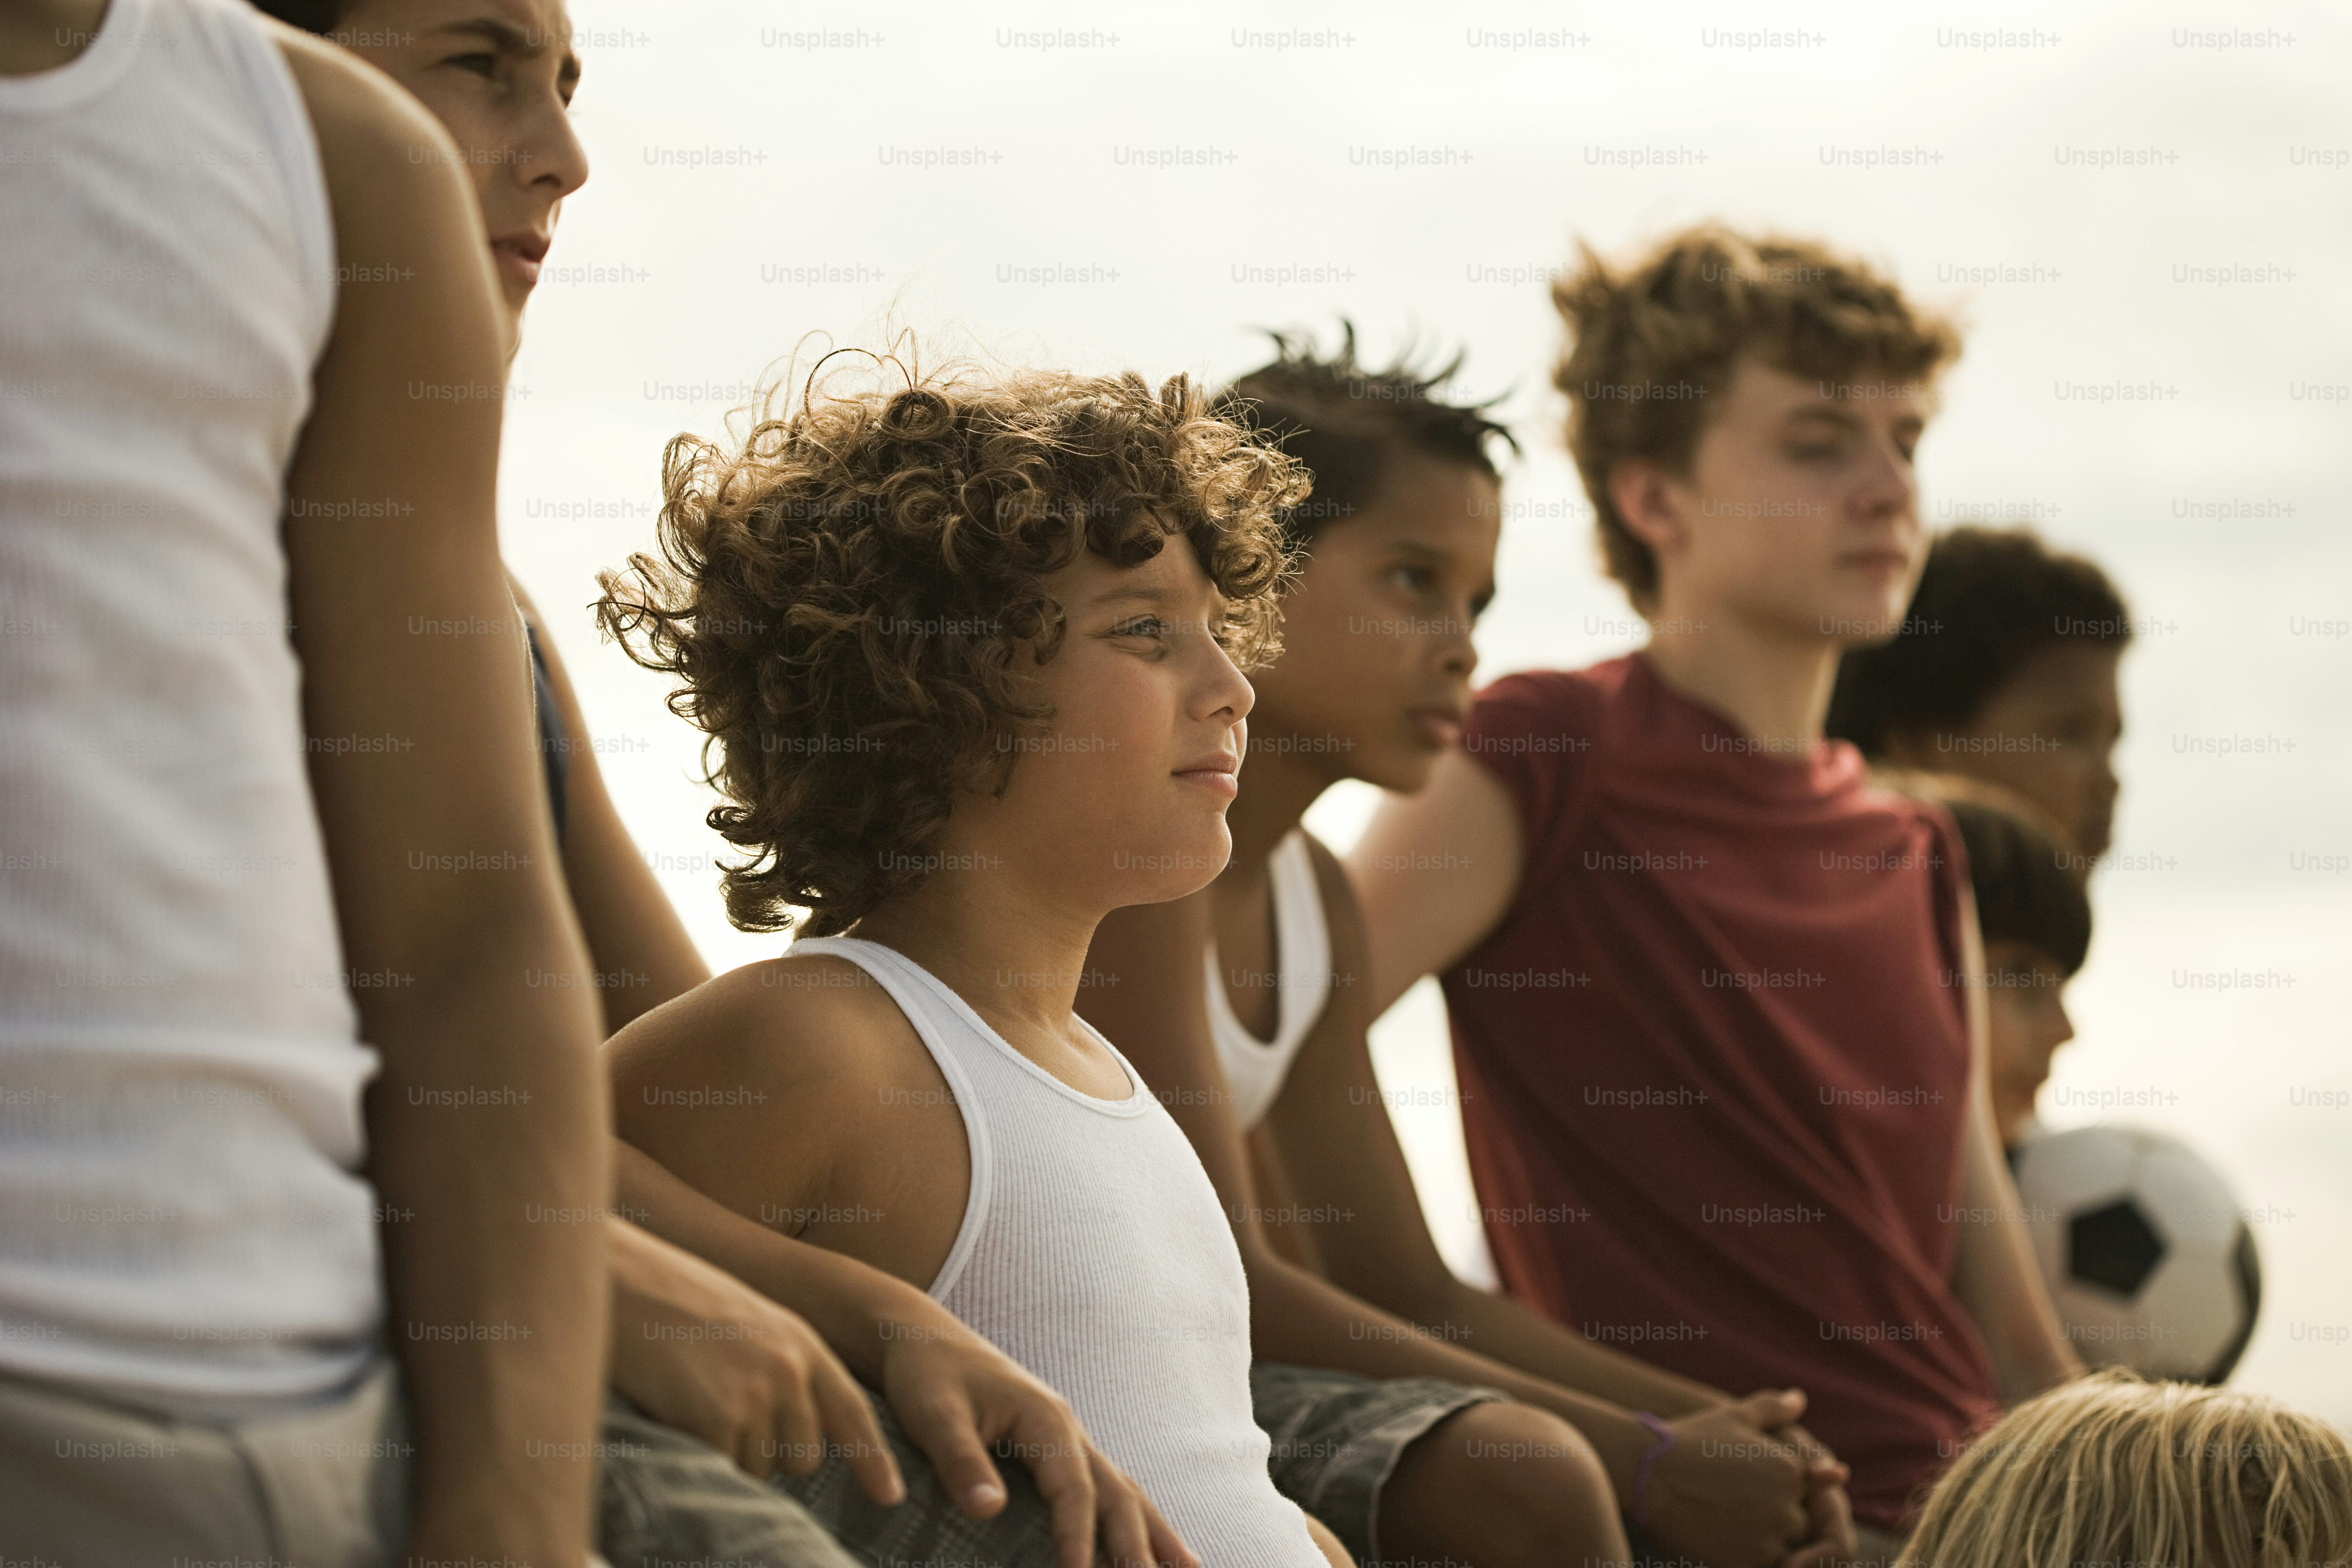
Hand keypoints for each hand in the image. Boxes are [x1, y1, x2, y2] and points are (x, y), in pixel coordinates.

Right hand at [607, 1220, 904, 1502]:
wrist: (629, 1283)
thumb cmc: (679, 1302)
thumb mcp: (752, 1324)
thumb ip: (783, 1368)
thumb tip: (795, 1426)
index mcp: (802, 1344)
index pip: (852, 1411)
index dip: (873, 1459)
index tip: (890, 1496)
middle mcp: (790, 1371)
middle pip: (803, 1456)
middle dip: (772, 1452)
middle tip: (726, 1412)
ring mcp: (757, 1397)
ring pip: (759, 1468)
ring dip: (732, 1453)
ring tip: (697, 1401)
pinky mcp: (718, 1421)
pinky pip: (722, 1468)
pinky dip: (703, 1456)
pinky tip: (680, 1414)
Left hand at [877, 1310, 1197, 1567]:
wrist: (921, 1335)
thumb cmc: (925, 1374)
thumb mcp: (933, 1415)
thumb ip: (961, 1460)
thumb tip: (987, 1510)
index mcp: (1045, 1420)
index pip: (1074, 1491)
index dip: (1080, 1539)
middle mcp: (1068, 1429)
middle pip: (1117, 1493)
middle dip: (1139, 1546)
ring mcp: (1069, 1438)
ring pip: (1125, 1490)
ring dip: (1155, 1533)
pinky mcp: (1058, 1447)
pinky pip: (1109, 1487)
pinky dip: (1136, 1518)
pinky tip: (1149, 1545)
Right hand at [1643, 1390, 1845, 1567]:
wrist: (1649, 1473)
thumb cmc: (1691, 1440)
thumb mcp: (1734, 1415)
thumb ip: (1773, 1409)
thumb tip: (1799, 1399)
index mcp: (1790, 1471)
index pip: (1807, 1490)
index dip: (1777, 1487)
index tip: (1746, 1482)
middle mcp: (1786, 1507)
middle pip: (1797, 1522)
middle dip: (1773, 1515)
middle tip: (1731, 1500)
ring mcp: (1768, 1539)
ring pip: (1782, 1547)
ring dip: (1761, 1538)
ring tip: (1724, 1518)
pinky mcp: (1747, 1563)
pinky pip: (1761, 1564)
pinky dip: (1746, 1554)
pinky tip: (1719, 1537)